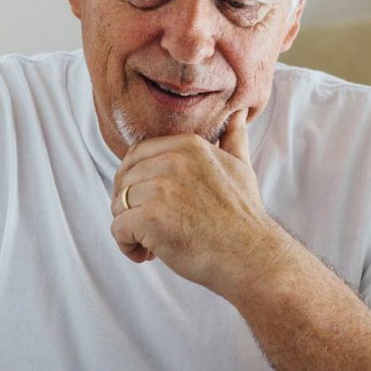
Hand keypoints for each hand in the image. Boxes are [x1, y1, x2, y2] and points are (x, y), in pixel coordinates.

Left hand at [110, 110, 293, 300]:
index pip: (136, 154)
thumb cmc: (244, 217)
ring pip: (118, 205)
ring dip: (129, 228)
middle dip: (129, 205)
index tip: (148, 202)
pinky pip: (118, 229)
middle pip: (124, 180)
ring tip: (153, 243)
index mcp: (188, 146)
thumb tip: (236, 114)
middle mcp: (172, 161)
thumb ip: (233, 139)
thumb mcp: (241, 167)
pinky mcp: (151, 218)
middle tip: (150, 227)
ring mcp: (160, 189)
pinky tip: (148, 254)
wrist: (253, 256)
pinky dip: (127, 245)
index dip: (133, 181)